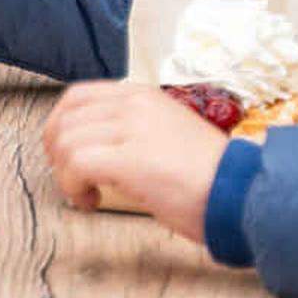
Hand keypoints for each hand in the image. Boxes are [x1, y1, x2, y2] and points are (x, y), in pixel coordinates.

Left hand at [43, 82, 232, 244]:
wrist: (240, 192)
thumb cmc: (212, 177)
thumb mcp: (170, 135)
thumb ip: (136, 132)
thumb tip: (101, 148)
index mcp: (144, 96)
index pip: (80, 96)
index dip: (61, 125)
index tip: (63, 153)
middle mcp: (135, 104)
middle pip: (66, 117)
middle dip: (56, 151)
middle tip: (68, 178)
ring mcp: (132, 128)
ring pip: (67, 141)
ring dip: (65, 174)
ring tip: (85, 195)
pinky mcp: (129, 159)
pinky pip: (76, 164)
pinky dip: (72, 187)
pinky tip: (90, 202)